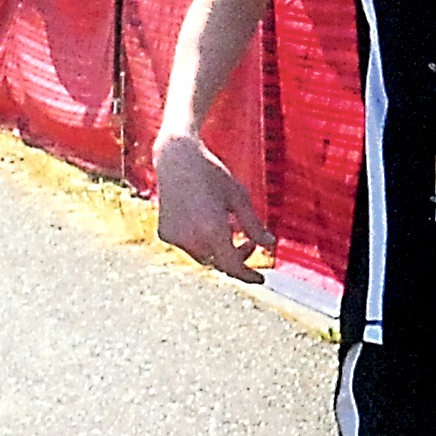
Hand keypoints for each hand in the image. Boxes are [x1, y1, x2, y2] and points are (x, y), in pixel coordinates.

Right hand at [155, 132, 274, 282]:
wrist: (176, 157)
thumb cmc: (212, 173)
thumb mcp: (239, 197)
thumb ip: (255, 226)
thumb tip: (270, 245)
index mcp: (212, 230)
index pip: (233, 266)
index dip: (248, 275)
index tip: (261, 279)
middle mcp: (191, 238)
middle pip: (219, 263)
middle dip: (236, 259)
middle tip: (248, 244)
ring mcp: (175, 237)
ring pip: (204, 257)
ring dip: (219, 251)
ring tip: (230, 229)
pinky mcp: (165, 233)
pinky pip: (189, 247)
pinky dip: (202, 243)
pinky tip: (208, 223)